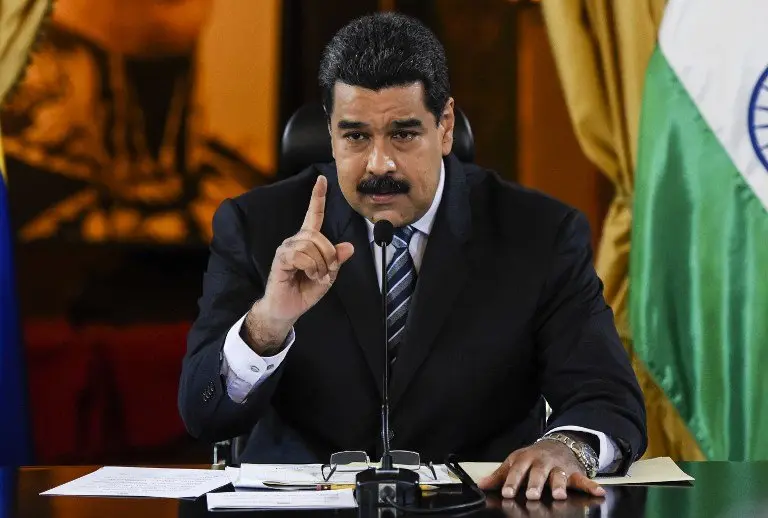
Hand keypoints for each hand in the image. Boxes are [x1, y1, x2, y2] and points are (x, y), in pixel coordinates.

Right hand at [245, 176, 354, 352]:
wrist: (287, 308)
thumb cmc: (305, 290)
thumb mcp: (328, 276)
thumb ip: (337, 261)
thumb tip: (349, 246)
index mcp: (308, 241)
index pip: (313, 215)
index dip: (318, 197)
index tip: (322, 179)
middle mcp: (296, 240)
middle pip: (320, 236)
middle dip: (329, 256)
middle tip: (324, 273)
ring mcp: (287, 247)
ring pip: (312, 246)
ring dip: (319, 265)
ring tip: (313, 276)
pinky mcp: (281, 258)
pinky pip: (301, 255)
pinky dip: (309, 267)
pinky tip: (304, 275)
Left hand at [477, 440, 605, 500]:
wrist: (558, 444)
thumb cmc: (534, 457)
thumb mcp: (516, 462)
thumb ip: (500, 476)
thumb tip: (481, 485)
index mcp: (526, 459)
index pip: (517, 470)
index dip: (512, 481)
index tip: (507, 492)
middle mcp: (543, 462)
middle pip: (538, 473)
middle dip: (535, 483)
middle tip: (532, 494)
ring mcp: (559, 467)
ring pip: (559, 476)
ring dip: (559, 484)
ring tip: (558, 494)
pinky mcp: (574, 473)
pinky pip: (584, 479)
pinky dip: (591, 485)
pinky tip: (597, 491)